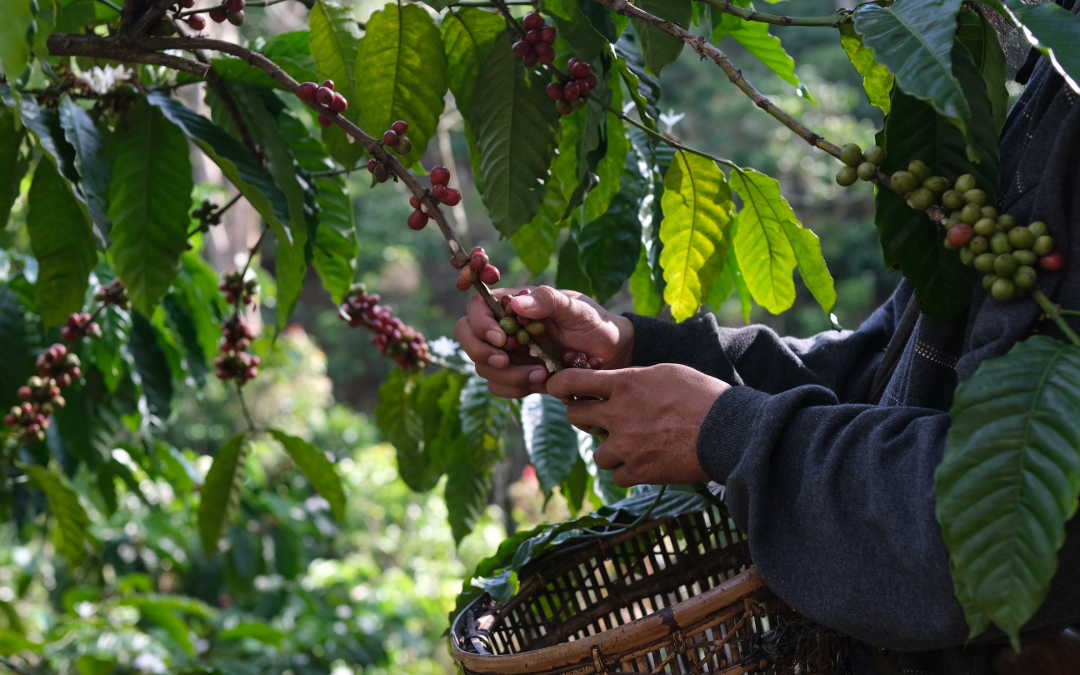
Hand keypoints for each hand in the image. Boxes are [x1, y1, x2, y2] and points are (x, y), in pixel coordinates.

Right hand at [455, 285, 633, 397]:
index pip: (476, 308)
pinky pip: (499, 387)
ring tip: (541, 375)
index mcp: (513, 305)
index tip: (502, 340)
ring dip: (508, 377)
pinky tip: (542, 383)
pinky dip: (516, 389)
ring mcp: (509, 354)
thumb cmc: (595, 323)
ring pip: (484, 368)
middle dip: (483, 354)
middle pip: (467, 338)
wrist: (612, 354)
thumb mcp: (576, 307)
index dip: (480, 325)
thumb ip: (548, 301)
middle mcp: (505, 328)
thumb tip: (517, 305)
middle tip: (506, 362)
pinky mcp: (518, 376)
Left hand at [545, 364, 730, 486]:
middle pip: (575, 417)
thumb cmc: (703, 395)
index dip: (558, 384)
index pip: (572, 382)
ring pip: (596, 454)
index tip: (556, 388)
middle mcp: (618, 415)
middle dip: (583, 417)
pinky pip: (616, 476)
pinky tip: (643, 463)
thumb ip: (635, 378)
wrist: (727, 431)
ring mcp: (626, 446)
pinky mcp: (639, 472)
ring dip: (609, 450)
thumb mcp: (666, 372)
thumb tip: (617, 381)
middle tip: (598, 419)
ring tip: (632, 446)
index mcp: (624, 384)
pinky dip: (625, 472)